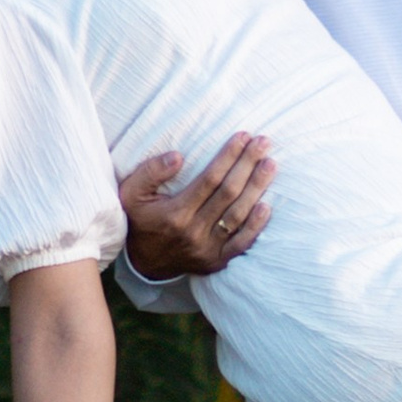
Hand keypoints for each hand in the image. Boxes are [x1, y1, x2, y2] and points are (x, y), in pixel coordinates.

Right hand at [120, 132, 273, 280]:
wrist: (141, 264)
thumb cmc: (138, 221)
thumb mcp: (131, 194)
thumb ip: (150, 173)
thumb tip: (178, 157)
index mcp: (175, 213)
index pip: (209, 180)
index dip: (228, 157)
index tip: (243, 137)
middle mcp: (193, 232)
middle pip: (228, 193)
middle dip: (248, 165)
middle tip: (263, 142)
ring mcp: (207, 249)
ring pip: (238, 215)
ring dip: (257, 188)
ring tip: (270, 165)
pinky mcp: (217, 261)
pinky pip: (241, 244)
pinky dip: (256, 226)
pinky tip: (267, 206)